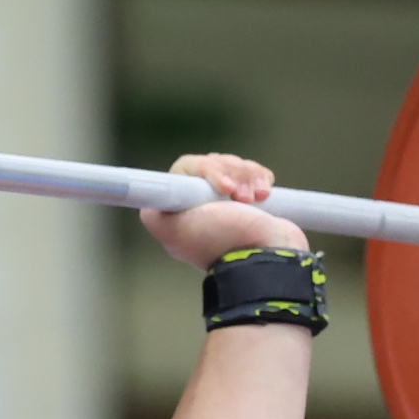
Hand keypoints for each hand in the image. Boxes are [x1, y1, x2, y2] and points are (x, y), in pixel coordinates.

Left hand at [140, 153, 308, 268]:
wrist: (269, 254)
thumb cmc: (223, 242)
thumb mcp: (174, 230)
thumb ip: (153, 215)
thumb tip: (150, 201)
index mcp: (183, 212)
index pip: (189, 168)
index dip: (208, 171)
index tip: (222, 187)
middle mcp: (204, 207)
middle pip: (214, 163)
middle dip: (232, 174)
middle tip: (240, 198)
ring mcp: (229, 205)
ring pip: (236, 166)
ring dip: (248, 178)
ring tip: (255, 200)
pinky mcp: (254, 202)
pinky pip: (255, 173)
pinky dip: (261, 179)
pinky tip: (264, 194)